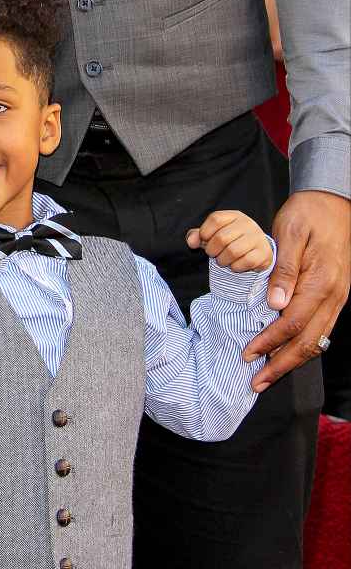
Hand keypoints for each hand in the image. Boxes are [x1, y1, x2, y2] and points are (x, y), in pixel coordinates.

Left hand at [186, 209, 273, 272]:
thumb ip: (199, 235)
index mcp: (234, 216)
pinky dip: (235, 267)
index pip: (215, 219)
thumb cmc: (231, 241)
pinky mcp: (264, 253)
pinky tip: (235, 265)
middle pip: (222, 237)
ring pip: (233, 251)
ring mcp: (257, 238)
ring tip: (222, 260)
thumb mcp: (214, 234)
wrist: (257, 251)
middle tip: (213, 254)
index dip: (205, 232)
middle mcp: (247, 224)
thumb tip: (191, 241)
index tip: (204, 241)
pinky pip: (245, 262)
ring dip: (223, 260)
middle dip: (212, 250)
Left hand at [244, 190, 350, 389]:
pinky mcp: (335, 296)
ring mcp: (337, 298)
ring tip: (268, 375)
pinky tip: (286, 351)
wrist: (333, 202)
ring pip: (316, 340)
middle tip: (256, 381)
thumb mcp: (290, 233)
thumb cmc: (309, 214)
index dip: (270, 342)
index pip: (293, 323)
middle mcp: (333, 296)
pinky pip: (320, 329)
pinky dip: (302, 345)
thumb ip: (284, 270)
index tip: (248, 353)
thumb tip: (275, 304)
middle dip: (281, 365)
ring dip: (292, 360)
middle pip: (308, 342)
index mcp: (321, 282)